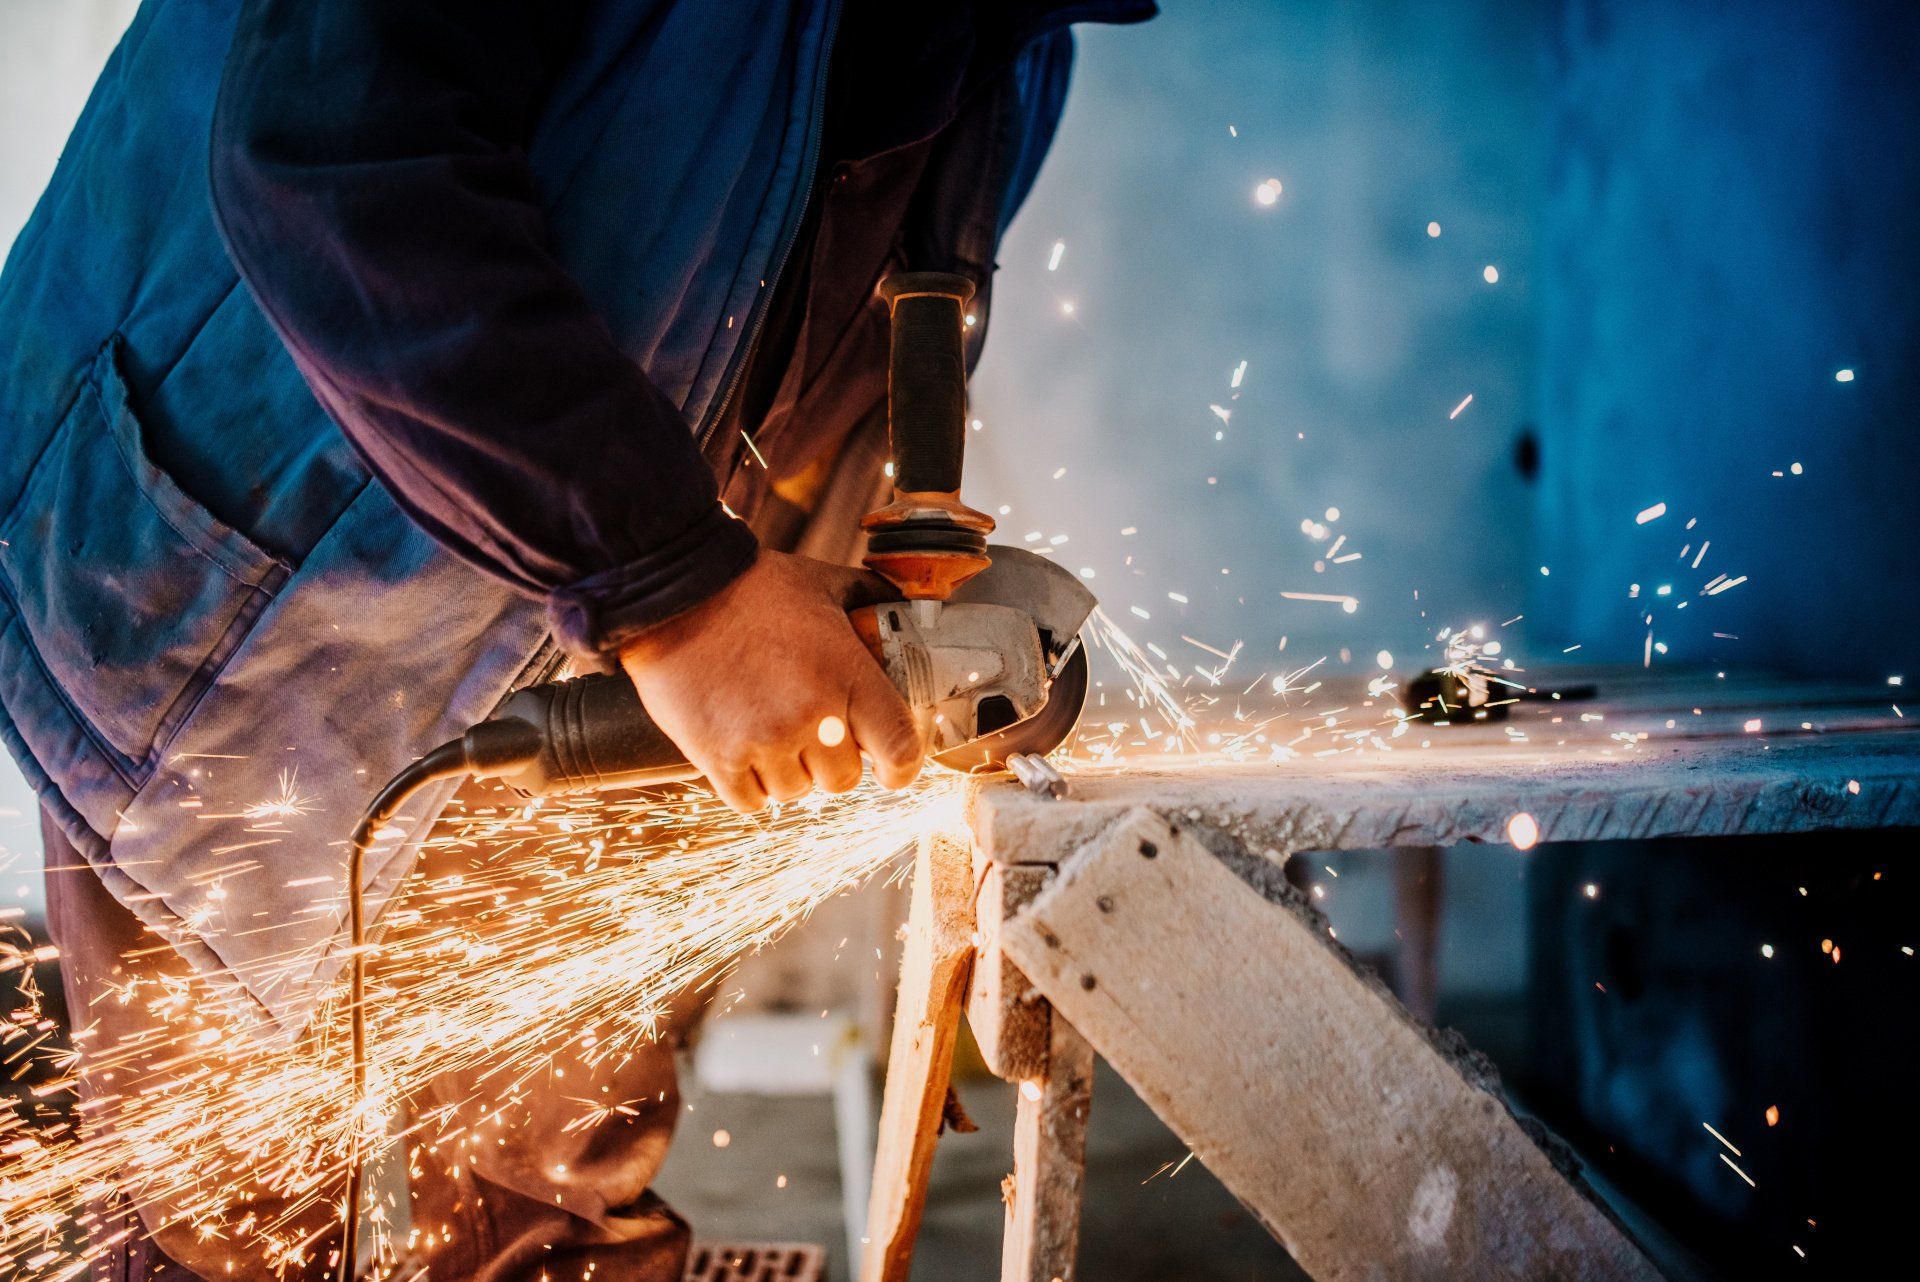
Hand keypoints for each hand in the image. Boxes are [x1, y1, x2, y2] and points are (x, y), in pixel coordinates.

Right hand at [618, 550, 922, 811]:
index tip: (891, 767)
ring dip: (791, 772)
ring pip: (796, 792)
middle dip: (835, 760)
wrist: (674, 593)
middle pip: (843, 779)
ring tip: (775, 735)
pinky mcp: (717, 758)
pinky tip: (747, 754)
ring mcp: (762, 741)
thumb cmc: (752, 587)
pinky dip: (752, 785)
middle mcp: (811, 716)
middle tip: (818, 734)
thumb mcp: (823, 582)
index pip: (899, 749)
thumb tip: (904, 607)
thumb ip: (869, 598)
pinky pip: (751, 801)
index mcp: (847, 675)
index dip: (901, 767)